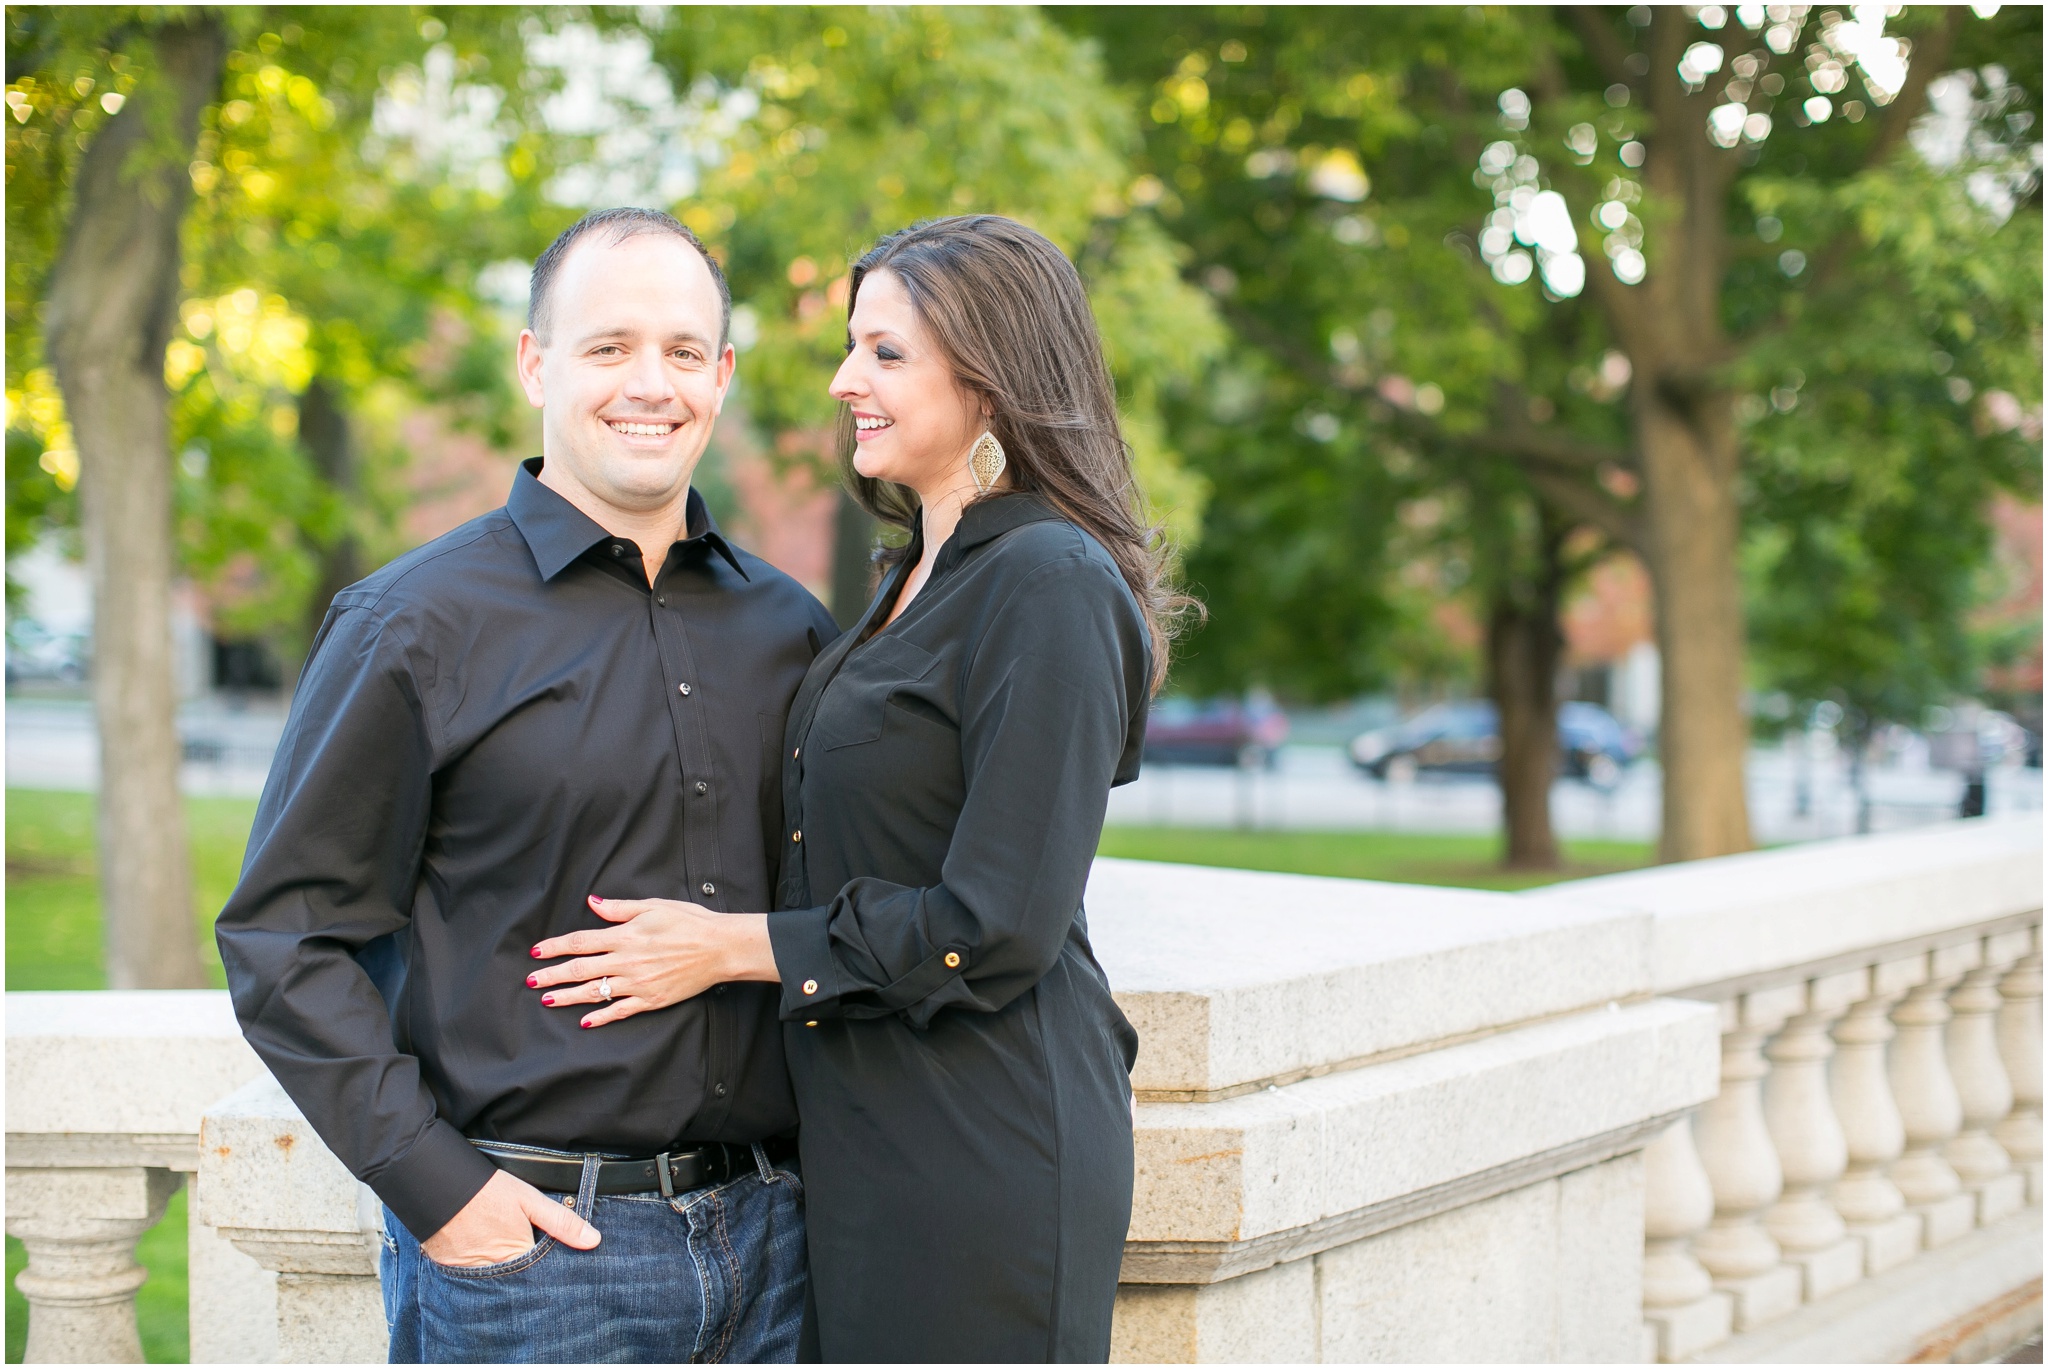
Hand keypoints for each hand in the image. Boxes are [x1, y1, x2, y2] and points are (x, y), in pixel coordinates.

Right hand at [420, 1169, 599, 1266]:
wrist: (438, 1188)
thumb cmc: (486, 1192)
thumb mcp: (530, 1200)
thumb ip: (561, 1222)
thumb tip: (593, 1240)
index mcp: (517, 1258)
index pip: (542, 1277)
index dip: (551, 1272)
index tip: (559, 1271)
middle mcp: (493, 1274)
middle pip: (519, 1284)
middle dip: (528, 1278)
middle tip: (528, 1258)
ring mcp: (469, 1276)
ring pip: (496, 1283)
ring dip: (504, 1277)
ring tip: (504, 1254)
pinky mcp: (451, 1272)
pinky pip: (472, 1280)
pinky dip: (481, 1272)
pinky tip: (484, 1255)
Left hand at [528, 897, 778, 1027]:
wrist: (720, 948)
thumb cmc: (690, 923)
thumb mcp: (654, 906)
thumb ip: (620, 908)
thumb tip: (593, 903)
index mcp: (625, 935)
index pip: (580, 941)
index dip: (555, 946)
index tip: (536, 951)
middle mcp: (626, 961)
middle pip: (580, 969)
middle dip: (552, 975)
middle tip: (531, 981)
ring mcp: (637, 983)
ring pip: (594, 992)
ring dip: (568, 997)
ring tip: (548, 1001)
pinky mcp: (650, 999)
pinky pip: (620, 1011)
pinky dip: (601, 1017)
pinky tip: (585, 1021)